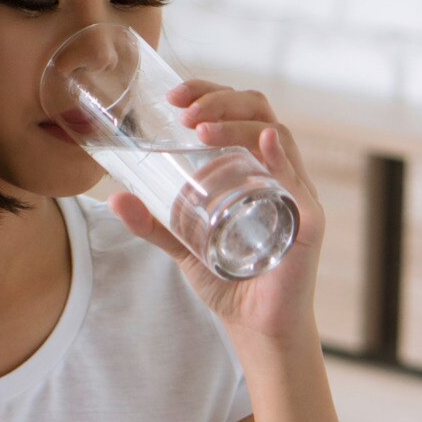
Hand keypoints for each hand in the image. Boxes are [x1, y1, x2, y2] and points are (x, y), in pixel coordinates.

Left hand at [105, 80, 326, 351]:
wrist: (255, 326)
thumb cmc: (228, 280)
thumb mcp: (181, 245)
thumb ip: (152, 222)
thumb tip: (114, 197)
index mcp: (253, 167)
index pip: (239, 112)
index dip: (210, 95)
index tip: (173, 97)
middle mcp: (278, 171)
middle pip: (258, 112)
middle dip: (219, 100)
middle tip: (182, 109)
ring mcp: (296, 193)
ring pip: (276, 135)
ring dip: (236, 123)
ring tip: (198, 127)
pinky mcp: (307, 221)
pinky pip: (297, 181)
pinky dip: (281, 157)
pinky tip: (263, 142)